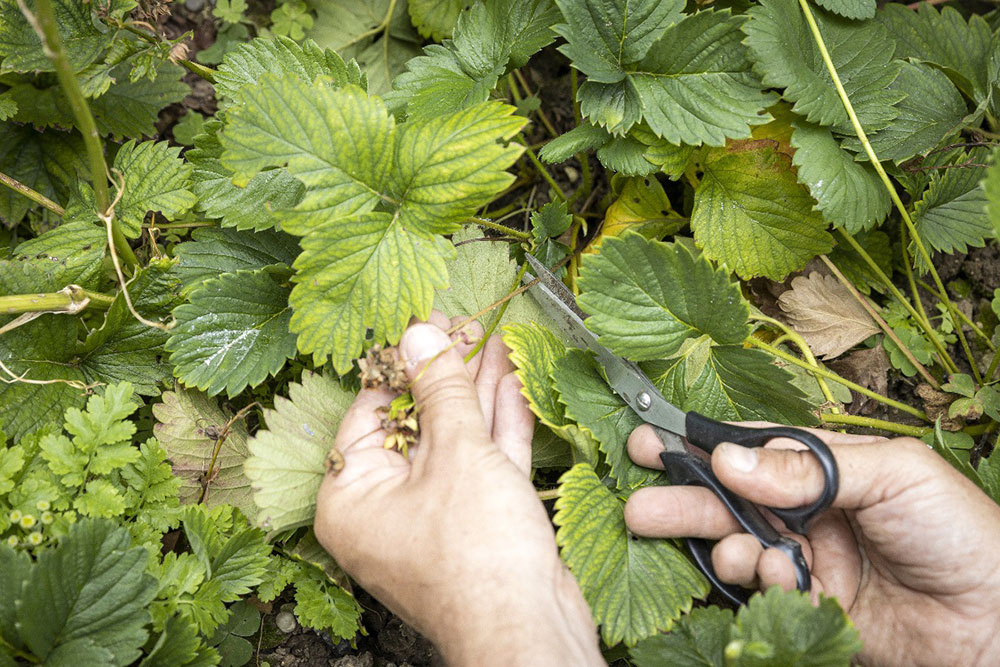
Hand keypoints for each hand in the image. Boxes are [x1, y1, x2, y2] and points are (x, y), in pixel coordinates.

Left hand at [314, 314, 602, 665]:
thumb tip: (418, 335)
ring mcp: (432, 516)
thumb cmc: (477, 557)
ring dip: (475, 391)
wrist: (529, 629)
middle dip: (445, 373)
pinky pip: (479, 462)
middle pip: (414, 423)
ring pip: (453, 439)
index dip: (400, 364)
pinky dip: (495, 424)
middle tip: (464, 324)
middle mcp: (384, 507)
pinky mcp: (475, 522)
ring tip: (491, 338)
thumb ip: (439, 389)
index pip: (368, 412)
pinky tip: (510, 378)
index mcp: (353, 497)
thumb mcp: (455, 454)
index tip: (423, 322)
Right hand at [625, 426, 999, 666]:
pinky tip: (776, 575)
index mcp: (826, 467)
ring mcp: (805, 558)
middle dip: (681, 497)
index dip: (700, 444)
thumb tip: (730, 457)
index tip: (651, 438)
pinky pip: (759, 589)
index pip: (750, 449)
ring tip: (737, 551)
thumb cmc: (958, 531)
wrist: (997, 621)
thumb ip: (807, 468)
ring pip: (734, 543)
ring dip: (721, 544)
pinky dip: (758, 581)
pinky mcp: (806, 605)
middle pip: (727, 497)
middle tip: (639, 504)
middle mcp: (807, 510)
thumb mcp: (891, 475)